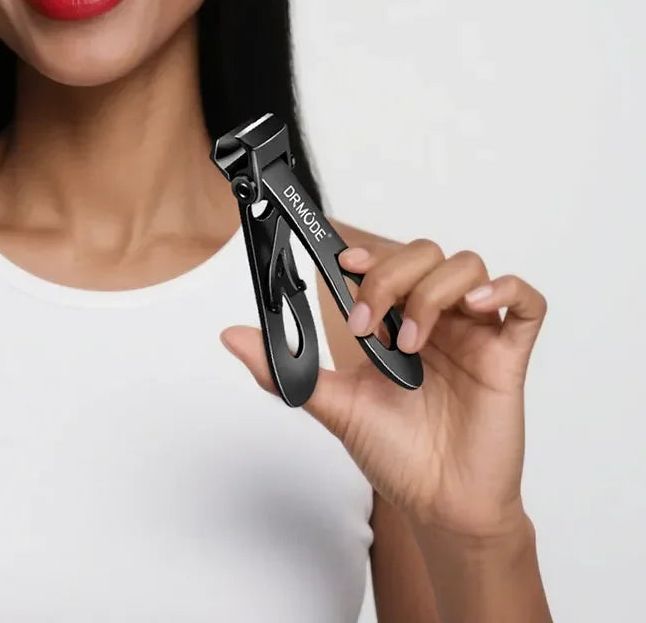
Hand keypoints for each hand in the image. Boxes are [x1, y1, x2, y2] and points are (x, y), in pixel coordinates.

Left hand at [219, 238, 547, 540]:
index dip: (367, 252)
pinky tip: (476, 308)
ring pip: (467, 266)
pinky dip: (504, 289)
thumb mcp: (334, 404)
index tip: (343, 265)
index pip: (387, 259)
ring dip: (432, 292)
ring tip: (410, 343)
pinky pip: (526, 301)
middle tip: (367, 324)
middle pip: (424, 253)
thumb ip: (285, 370)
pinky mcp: (509, 356)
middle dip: (390, 276)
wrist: (438, 506)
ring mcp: (474, 334)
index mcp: (396, 321)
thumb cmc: (396, 454)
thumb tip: (231, 336)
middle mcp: (436, 318)